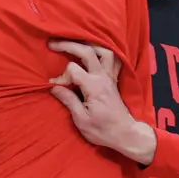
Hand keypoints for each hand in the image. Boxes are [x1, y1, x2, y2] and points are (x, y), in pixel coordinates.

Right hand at [48, 40, 156, 162]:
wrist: (125, 134)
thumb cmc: (103, 130)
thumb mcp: (82, 120)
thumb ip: (69, 101)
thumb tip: (54, 87)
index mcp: (94, 87)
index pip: (73, 70)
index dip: (61, 76)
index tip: (55, 86)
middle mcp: (103, 78)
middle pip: (88, 51)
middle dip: (68, 45)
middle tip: (53, 43)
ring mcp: (110, 77)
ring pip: (104, 51)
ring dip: (89, 44)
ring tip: (74, 44)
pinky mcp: (113, 79)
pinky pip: (112, 59)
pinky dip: (103, 52)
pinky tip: (93, 52)